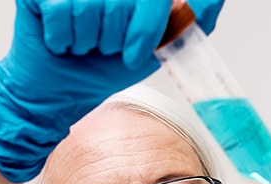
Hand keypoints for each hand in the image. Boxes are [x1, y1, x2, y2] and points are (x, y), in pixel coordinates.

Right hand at [0, 0, 223, 182]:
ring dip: (91, 40)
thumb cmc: (104, 64)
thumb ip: (184, 20)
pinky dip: (64, 39)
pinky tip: (63, 42)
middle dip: (122, 38)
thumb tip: (211, 1)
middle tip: (109, 49)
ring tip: (84, 45)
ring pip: (94, 7)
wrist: (59, 89)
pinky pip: (63, 12)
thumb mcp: (154, 45)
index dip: (154, 22)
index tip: (140, 49)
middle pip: (130, 1)